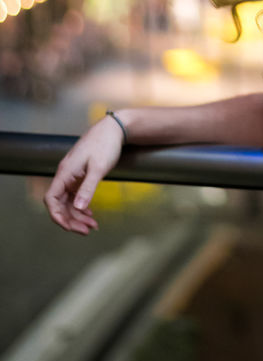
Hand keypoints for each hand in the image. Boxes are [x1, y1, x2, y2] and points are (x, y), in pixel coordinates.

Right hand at [43, 115, 124, 233]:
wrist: (114, 129)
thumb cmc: (105, 144)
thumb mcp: (98, 168)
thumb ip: (88, 188)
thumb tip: (78, 208)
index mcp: (65, 173)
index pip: (51, 199)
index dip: (57, 215)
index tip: (69, 227)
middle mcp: (65, 175)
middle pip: (60, 204)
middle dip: (71, 220)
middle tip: (87, 231)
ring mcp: (72, 177)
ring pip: (68, 202)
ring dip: (78, 216)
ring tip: (93, 226)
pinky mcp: (79, 177)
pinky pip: (75, 196)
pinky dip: (82, 207)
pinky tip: (90, 214)